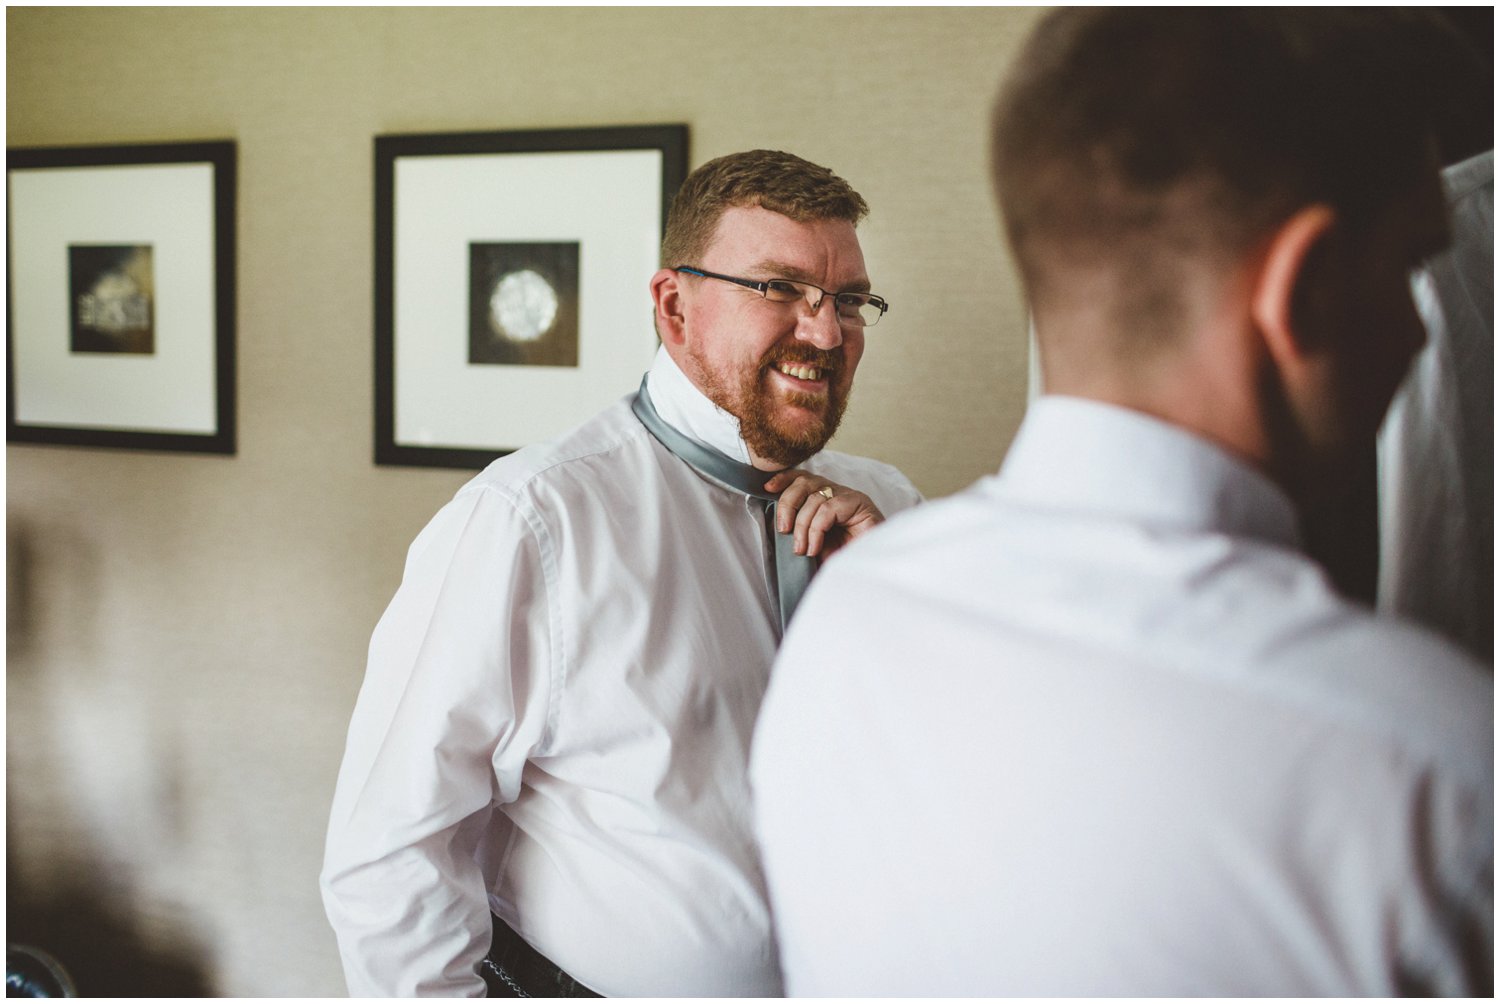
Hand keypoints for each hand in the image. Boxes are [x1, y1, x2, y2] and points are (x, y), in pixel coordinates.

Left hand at [764, 470, 885, 558]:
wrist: (872, 566)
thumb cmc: (843, 555)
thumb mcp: (814, 541)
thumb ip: (799, 529)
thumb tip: (776, 525)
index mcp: (825, 496)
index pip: (802, 477)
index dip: (784, 479)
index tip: (766, 488)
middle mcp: (837, 491)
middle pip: (804, 482)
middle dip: (787, 504)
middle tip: (783, 531)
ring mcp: (849, 495)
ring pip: (814, 498)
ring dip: (802, 527)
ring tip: (802, 549)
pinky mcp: (859, 503)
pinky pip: (827, 509)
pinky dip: (816, 530)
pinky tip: (815, 547)